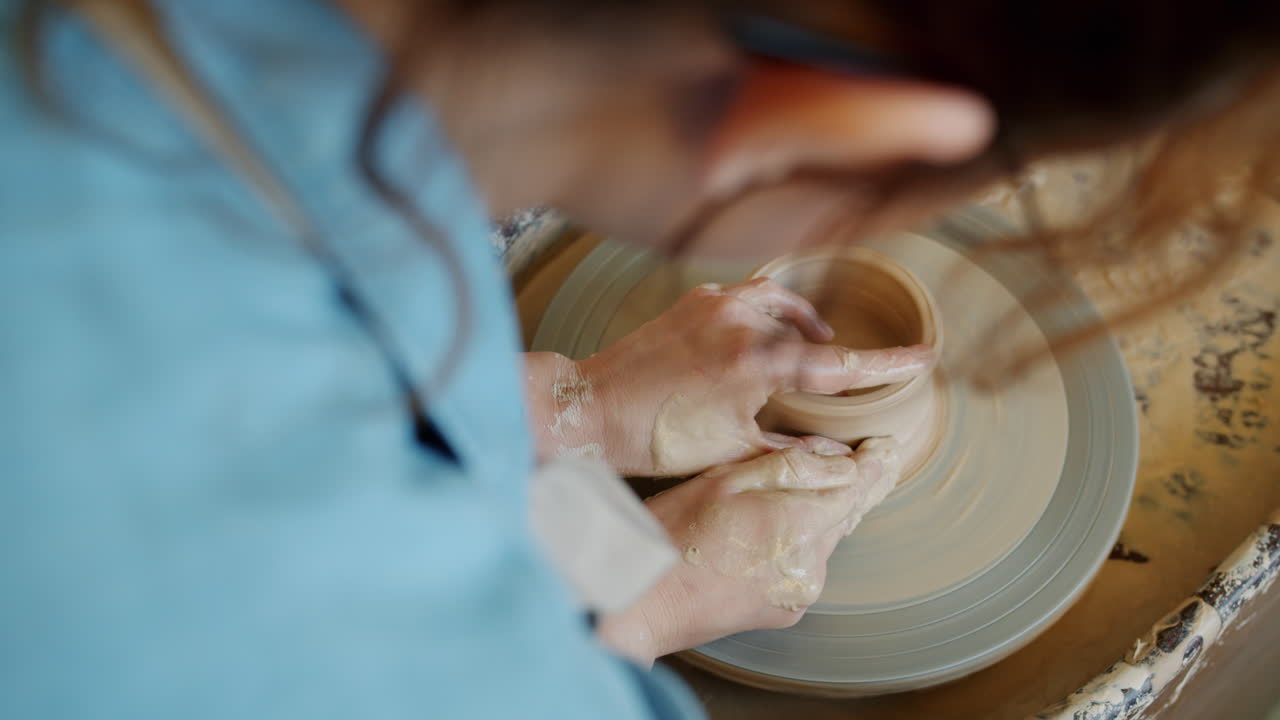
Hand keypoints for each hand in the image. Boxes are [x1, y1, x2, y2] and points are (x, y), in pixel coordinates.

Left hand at [577, 278, 932, 475]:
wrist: (593, 408)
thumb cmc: (659, 437)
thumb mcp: (733, 451)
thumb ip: (792, 449)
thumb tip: (842, 459)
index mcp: (758, 364)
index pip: (840, 365)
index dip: (888, 363)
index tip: (926, 356)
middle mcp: (742, 324)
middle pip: (813, 335)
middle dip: (838, 355)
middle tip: (856, 372)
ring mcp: (717, 306)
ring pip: (783, 303)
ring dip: (802, 326)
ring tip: (812, 348)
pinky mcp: (695, 301)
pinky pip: (748, 294)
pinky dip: (768, 310)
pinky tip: (765, 331)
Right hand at [598, 437, 901, 664]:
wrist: (644, 601)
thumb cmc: (672, 533)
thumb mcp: (725, 479)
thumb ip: (789, 467)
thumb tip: (840, 458)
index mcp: (797, 524)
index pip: (854, 488)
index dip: (874, 465)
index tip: (888, 448)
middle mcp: (809, 563)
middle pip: (845, 514)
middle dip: (855, 487)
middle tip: (877, 460)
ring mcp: (800, 590)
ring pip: (826, 540)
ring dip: (824, 516)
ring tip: (818, 490)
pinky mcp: (787, 609)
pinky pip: (806, 565)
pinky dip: (802, 544)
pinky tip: (779, 530)